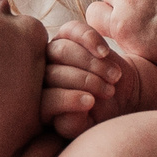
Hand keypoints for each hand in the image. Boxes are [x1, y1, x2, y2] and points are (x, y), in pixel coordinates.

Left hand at [43, 19, 129, 138]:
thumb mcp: (88, 126)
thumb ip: (73, 124)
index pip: (44, 99)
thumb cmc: (99, 114)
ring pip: (61, 50)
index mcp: (38, 103)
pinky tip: (104, 52)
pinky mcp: (66, 36)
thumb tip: (67, 114)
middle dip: (85, 82)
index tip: (91, 103)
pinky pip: (72, 30)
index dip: (67, 99)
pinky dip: (90, 39)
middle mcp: (39, 76)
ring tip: (113, 78)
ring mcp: (50, 54)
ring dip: (92, 64)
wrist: (118, 93)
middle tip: (108, 92)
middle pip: (52, 73)